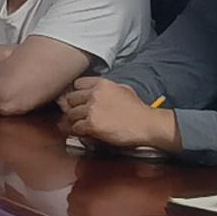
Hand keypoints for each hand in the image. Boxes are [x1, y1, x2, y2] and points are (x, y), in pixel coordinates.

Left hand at [57, 77, 174, 151]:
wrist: (145, 124)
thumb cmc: (137, 110)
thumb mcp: (123, 89)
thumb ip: (107, 88)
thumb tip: (95, 91)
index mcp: (102, 84)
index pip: (78, 84)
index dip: (78, 93)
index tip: (79, 99)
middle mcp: (95, 94)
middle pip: (71, 99)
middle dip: (73, 107)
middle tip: (77, 114)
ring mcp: (92, 109)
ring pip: (71, 114)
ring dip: (74, 121)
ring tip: (80, 124)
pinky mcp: (91, 124)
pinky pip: (76, 127)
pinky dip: (78, 131)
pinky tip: (84, 132)